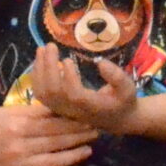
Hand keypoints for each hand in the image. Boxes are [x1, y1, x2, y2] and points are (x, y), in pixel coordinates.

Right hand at [0, 103, 99, 165]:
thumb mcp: (8, 111)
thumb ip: (33, 112)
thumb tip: (59, 109)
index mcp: (20, 125)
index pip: (54, 123)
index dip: (74, 121)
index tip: (89, 117)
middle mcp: (21, 144)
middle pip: (56, 140)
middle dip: (79, 135)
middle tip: (96, 131)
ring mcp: (18, 164)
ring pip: (52, 161)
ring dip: (73, 156)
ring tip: (89, 150)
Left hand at [20, 45, 141, 131]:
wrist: (116, 119)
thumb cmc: (122, 101)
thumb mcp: (128, 88)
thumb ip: (117, 77)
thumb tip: (100, 62)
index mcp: (91, 106)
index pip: (74, 94)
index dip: (68, 78)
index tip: (68, 59)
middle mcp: (73, 110)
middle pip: (53, 91)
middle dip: (49, 67)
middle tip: (51, 46)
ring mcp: (63, 110)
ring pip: (43, 92)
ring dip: (40, 69)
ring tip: (42, 50)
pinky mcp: (57, 107)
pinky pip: (41, 93)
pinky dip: (37, 76)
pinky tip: (40, 61)